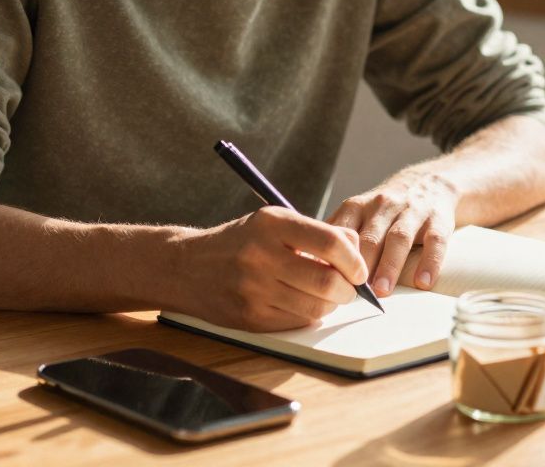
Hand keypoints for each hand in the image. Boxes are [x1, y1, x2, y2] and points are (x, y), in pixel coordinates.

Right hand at [177, 207, 367, 331]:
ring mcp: (253, 289)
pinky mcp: (249, 317)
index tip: (358, 269)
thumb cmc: (241, 241)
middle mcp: (261, 255)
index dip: (354, 260)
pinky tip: (303, 305)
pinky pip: (296, 322)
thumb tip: (357, 248)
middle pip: (327, 281)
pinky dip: (309, 316)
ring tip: (327, 297)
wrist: (186, 267)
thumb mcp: (273, 222)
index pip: (330, 243)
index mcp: (271, 224)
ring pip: (315, 307)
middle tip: (349, 288)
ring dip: (331, 305)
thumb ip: (316, 232)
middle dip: (348, 290)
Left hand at [326, 171, 458, 296]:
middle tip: (351, 293)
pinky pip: (434, 242)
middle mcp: (383, 206)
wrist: (428, 183)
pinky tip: (422, 283)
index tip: (326, 281)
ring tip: (381, 292)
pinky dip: (429, 262)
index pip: (342, 231)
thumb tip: (307, 267)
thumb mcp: (357, 214)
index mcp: (357, 207)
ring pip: (398, 238)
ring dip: (389, 266)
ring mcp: (412, 212)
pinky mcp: (438, 220)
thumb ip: (336, 237)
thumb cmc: (384, 211)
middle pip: (369, 237)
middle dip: (359, 266)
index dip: (333, 257)